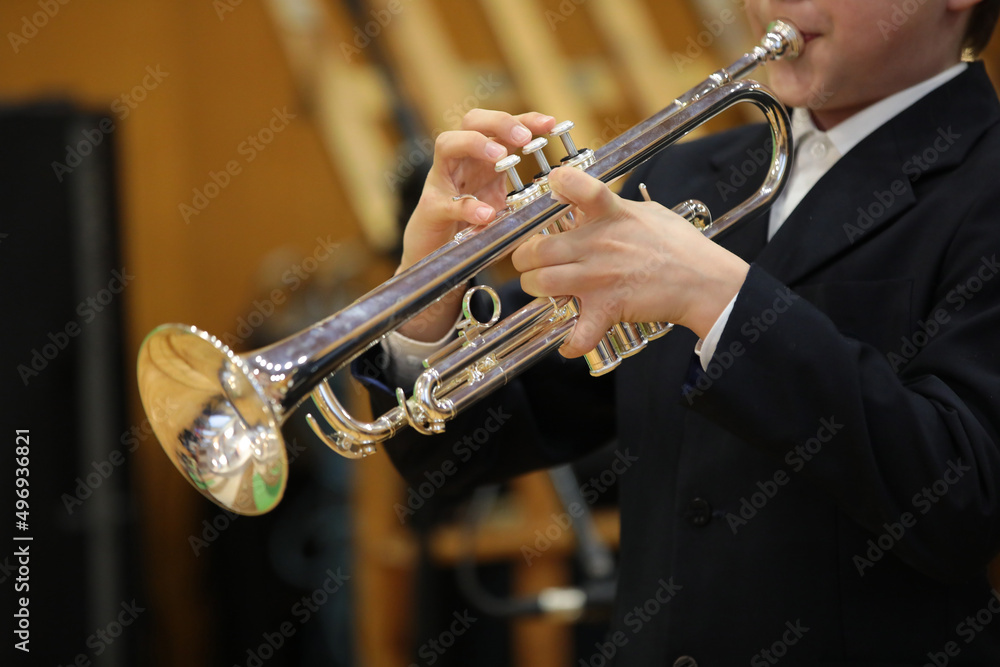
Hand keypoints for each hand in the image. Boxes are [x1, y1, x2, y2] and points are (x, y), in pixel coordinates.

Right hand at [399, 110, 557, 270]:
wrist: (437, 254)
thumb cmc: (473, 226)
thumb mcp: (505, 206)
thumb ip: (526, 195)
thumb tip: (564, 191)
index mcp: (481, 158)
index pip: (502, 126)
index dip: (526, 119)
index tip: (550, 123)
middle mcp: (460, 161)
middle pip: (472, 121)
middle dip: (500, 122)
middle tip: (524, 136)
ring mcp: (441, 182)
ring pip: (447, 144)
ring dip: (475, 144)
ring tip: (500, 156)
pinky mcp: (431, 208)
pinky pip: (447, 202)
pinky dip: (467, 206)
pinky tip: (486, 214)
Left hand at [511, 166, 749, 357]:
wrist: (705, 282)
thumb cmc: (680, 246)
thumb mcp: (647, 212)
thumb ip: (614, 206)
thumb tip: (590, 201)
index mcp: (610, 213)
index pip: (575, 186)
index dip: (556, 184)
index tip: (551, 188)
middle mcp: (598, 243)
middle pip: (536, 250)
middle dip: (525, 258)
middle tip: (531, 262)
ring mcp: (599, 277)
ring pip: (541, 284)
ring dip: (536, 289)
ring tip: (544, 290)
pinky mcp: (607, 307)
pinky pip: (578, 333)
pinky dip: (571, 343)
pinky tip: (568, 344)